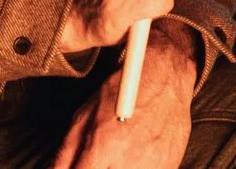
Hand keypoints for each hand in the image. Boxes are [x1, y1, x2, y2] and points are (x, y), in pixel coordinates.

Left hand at [52, 19, 194, 168]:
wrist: (166, 75)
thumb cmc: (122, 90)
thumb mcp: (84, 114)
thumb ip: (66, 152)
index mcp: (103, 146)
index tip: (80, 167)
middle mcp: (129, 162)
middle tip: (98, 160)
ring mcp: (152, 167)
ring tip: (121, 155)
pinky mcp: (169, 166)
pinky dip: (139, 168)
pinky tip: (138, 154)